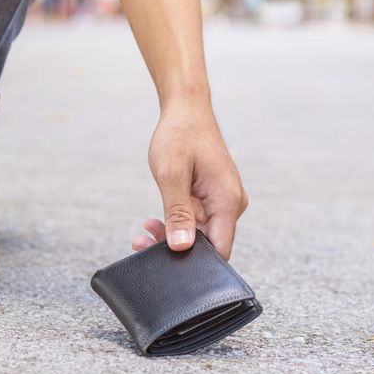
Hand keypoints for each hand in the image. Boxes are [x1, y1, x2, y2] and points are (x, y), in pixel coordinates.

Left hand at [134, 98, 247, 258]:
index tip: (164, 262)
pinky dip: (175, 223)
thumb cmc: (180, 135)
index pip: (219, 251)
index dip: (194, 264)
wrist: (186, 110)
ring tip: (145, 230)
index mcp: (227, 201)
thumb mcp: (171, 174)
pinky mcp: (211, 199)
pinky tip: (154, 222)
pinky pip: (195, 221)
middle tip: (143, 242)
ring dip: (172, 236)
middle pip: (207, 244)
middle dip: (176, 249)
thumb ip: (177, 213)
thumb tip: (182, 247)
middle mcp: (230, 204)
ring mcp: (222, 202)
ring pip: (198, 235)